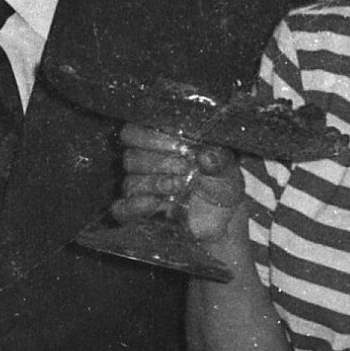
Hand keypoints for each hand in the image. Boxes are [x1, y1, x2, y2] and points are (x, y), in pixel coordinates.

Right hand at [113, 121, 246, 252]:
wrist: (222, 219)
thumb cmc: (219, 186)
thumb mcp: (227, 171)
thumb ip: (219, 161)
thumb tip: (206, 154)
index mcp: (159, 144)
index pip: (134, 132)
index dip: (150, 135)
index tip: (179, 144)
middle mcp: (144, 165)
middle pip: (130, 157)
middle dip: (158, 161)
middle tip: (184, 166)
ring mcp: (140, 191)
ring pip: (130, 181)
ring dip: (155, 182)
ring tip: (181, 185)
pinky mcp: (138, 215)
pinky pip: (122, 209)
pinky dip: (136, 205)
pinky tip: (155, 202)